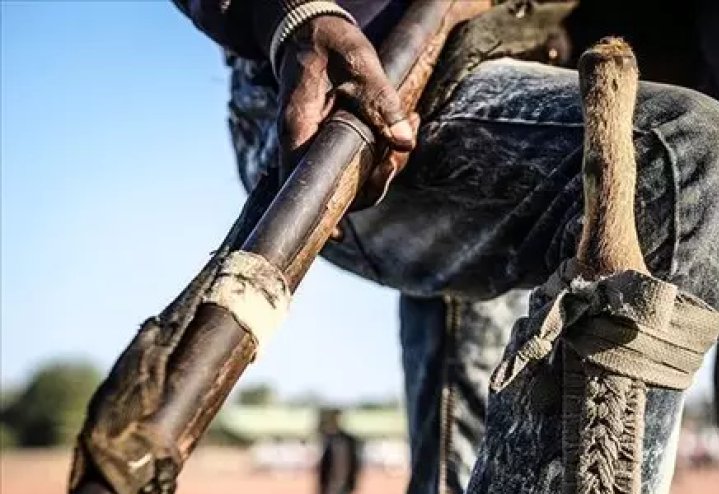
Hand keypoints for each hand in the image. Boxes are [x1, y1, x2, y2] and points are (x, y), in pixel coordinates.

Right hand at [274, 15, 418, 208]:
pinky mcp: (332, 140)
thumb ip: (381, 101)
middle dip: (376, 181)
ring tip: (414, 122)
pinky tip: (409, 123)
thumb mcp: (358, 62)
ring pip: (353, 176)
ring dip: (388, 163)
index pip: (301, 180)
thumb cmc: (329, 42)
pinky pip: (359, 160)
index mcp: (298, 125)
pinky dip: (386, 150)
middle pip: (336, 187)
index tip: (340, 235)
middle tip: (399, 153)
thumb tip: (406, 143)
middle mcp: (302, 141)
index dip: (320, 211)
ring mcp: (317, 144)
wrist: (312, 28)